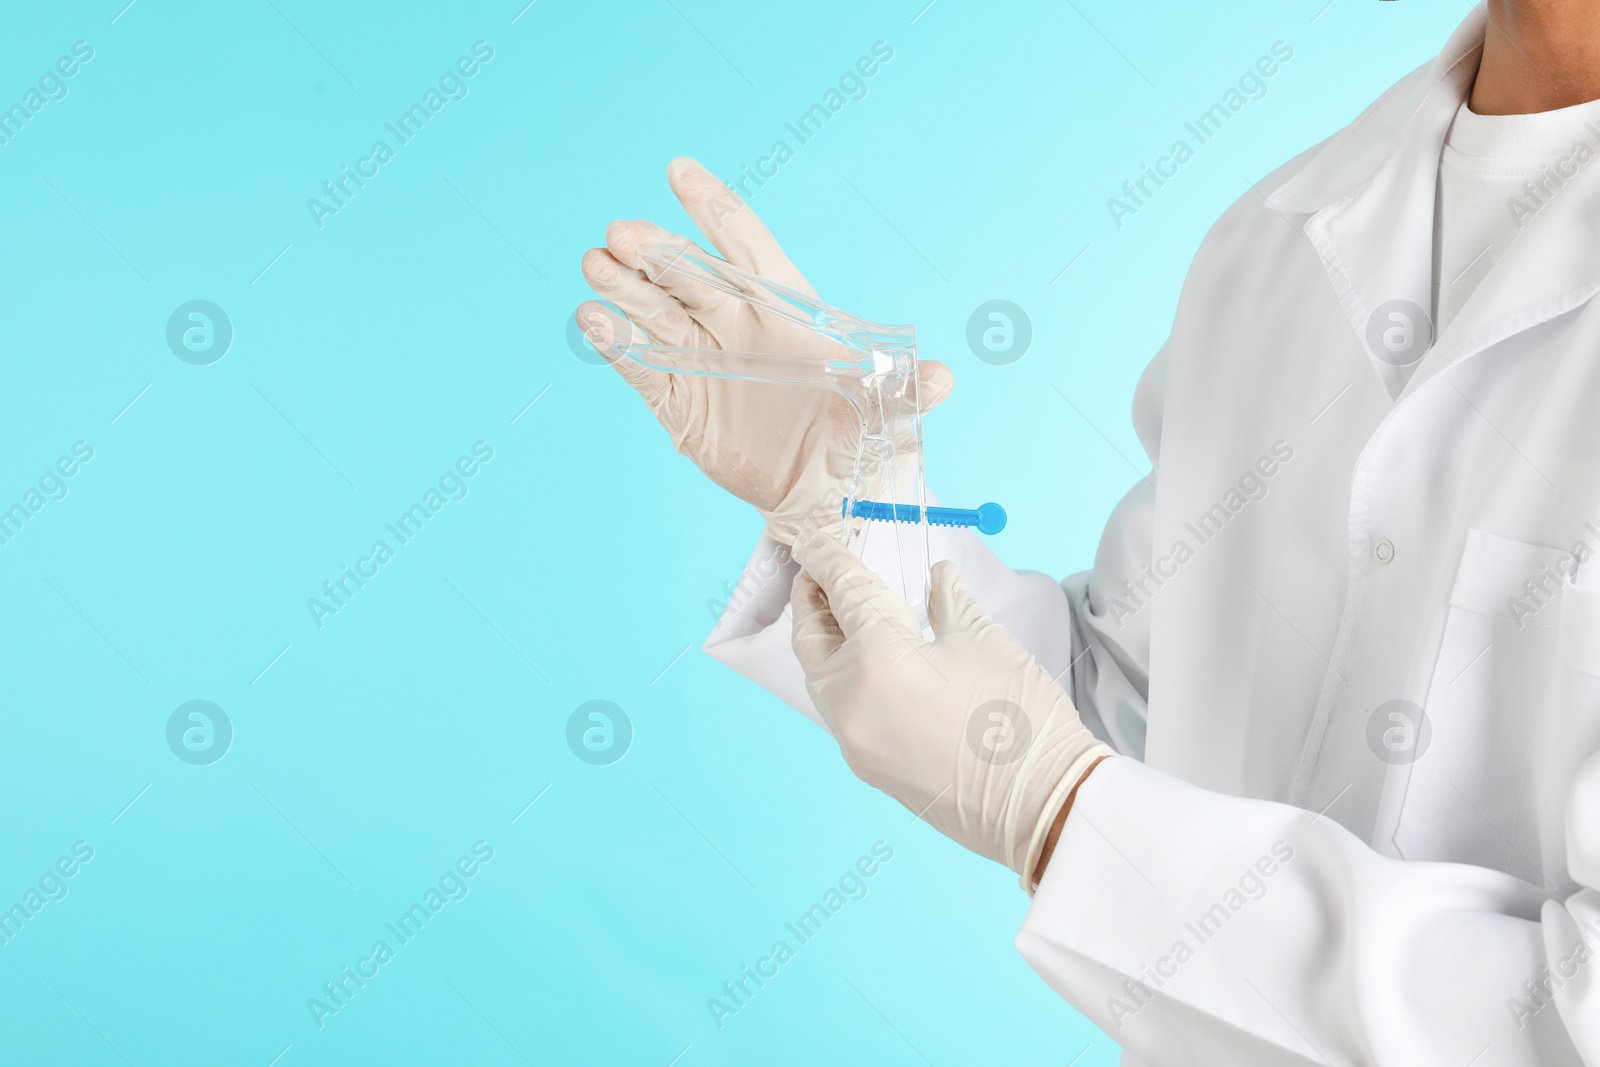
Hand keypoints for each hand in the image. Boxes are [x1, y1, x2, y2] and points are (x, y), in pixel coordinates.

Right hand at [577, 158, 951, 545]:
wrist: (826, 491)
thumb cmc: (860, 435)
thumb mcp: (891, 412)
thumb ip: (909, 390)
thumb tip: (944, 377)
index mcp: (784, 308)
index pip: (744, 244)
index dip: (713, 207)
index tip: (678, 170)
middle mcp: (736, 322)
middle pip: (689, 274)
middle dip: (657, 250)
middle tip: (622, 233)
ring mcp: (702, 358)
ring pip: (655, 311)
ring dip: (624, 286)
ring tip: (595, 263)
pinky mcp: (678, 401)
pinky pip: (641, 365)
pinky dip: (615, 343)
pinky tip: (591, 319)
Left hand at [790, 537, 1114, 884]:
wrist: (1042, 806)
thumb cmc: (1023, 720)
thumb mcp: (987, 644)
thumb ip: (949, 605)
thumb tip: (937, 575)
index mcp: (878, 658)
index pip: (842, 593)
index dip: (828, 559)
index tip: (815, 539)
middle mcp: (850, 700)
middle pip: (811, 638)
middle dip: (813, 600)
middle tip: (822, 572)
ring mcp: (854, 740)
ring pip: (819, 677)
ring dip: (826, 641)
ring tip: (846, 613)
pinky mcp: (866, 766)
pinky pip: (839, 708)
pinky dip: (843, 676)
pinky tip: (871, 662)